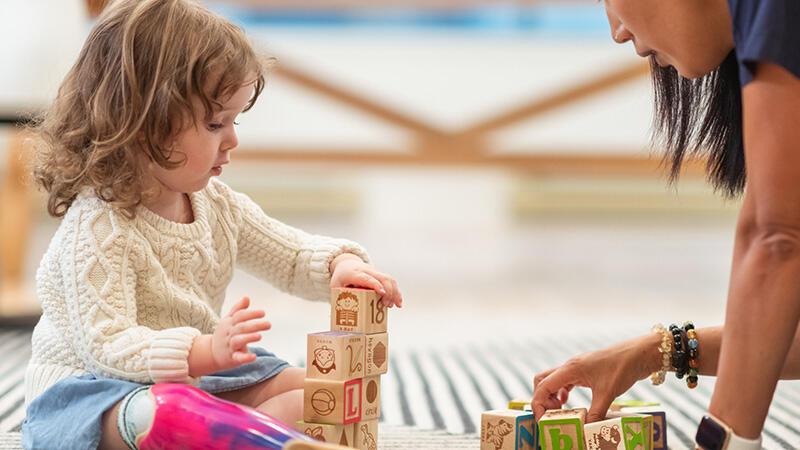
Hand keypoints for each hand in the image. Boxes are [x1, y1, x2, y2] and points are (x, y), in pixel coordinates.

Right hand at [211, 296, 270, 370]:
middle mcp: (229, 334)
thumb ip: (238, 309)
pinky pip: (238, 358)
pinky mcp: (231, 358)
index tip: (263, 313)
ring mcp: (230, 346)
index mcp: (229, 323)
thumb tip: (247, 297)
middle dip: (255, 325)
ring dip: (249, 338)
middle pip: (241, 327)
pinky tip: (254, 357)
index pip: (239, 316)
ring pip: (238, 341)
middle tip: (269, 324)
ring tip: (260, 336)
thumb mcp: (228, 320)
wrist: (210, 353)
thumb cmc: (224, 334)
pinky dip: (245, 358)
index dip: (251, 314)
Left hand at [330, 254, 402, 307]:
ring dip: (395, 292)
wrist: (346, 263)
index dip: (375, 285)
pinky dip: (396, 291)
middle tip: (386, 305)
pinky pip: (391, 281)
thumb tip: (339, 316)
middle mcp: (366, 271)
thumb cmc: (341, 278)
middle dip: (388, 291)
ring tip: (396, 305)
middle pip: (382, 278)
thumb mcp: (335, 287)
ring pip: (389, 278)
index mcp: (354, 273)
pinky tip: (398, 302)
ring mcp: (375, 272)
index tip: (382, 293)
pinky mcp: (380, 275)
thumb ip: (338, 299)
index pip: (366, 278)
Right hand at [532, 334, 660, 422]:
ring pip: (553, 381)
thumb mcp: (608, 393)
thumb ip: (596, 412)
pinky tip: (568, 402)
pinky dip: (562, 393)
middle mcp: (570, 367)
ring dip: (551, 396)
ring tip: (560, 412)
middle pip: (543, 381)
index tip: (542, 419)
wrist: (638, 354)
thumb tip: (586, 429)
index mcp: (571, 369)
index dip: (538, 403)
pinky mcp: (584, 371)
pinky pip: (565, 382)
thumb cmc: (622, 367)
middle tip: (551, 415)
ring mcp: (576, 368)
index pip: (543, 385)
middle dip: (542, 399)